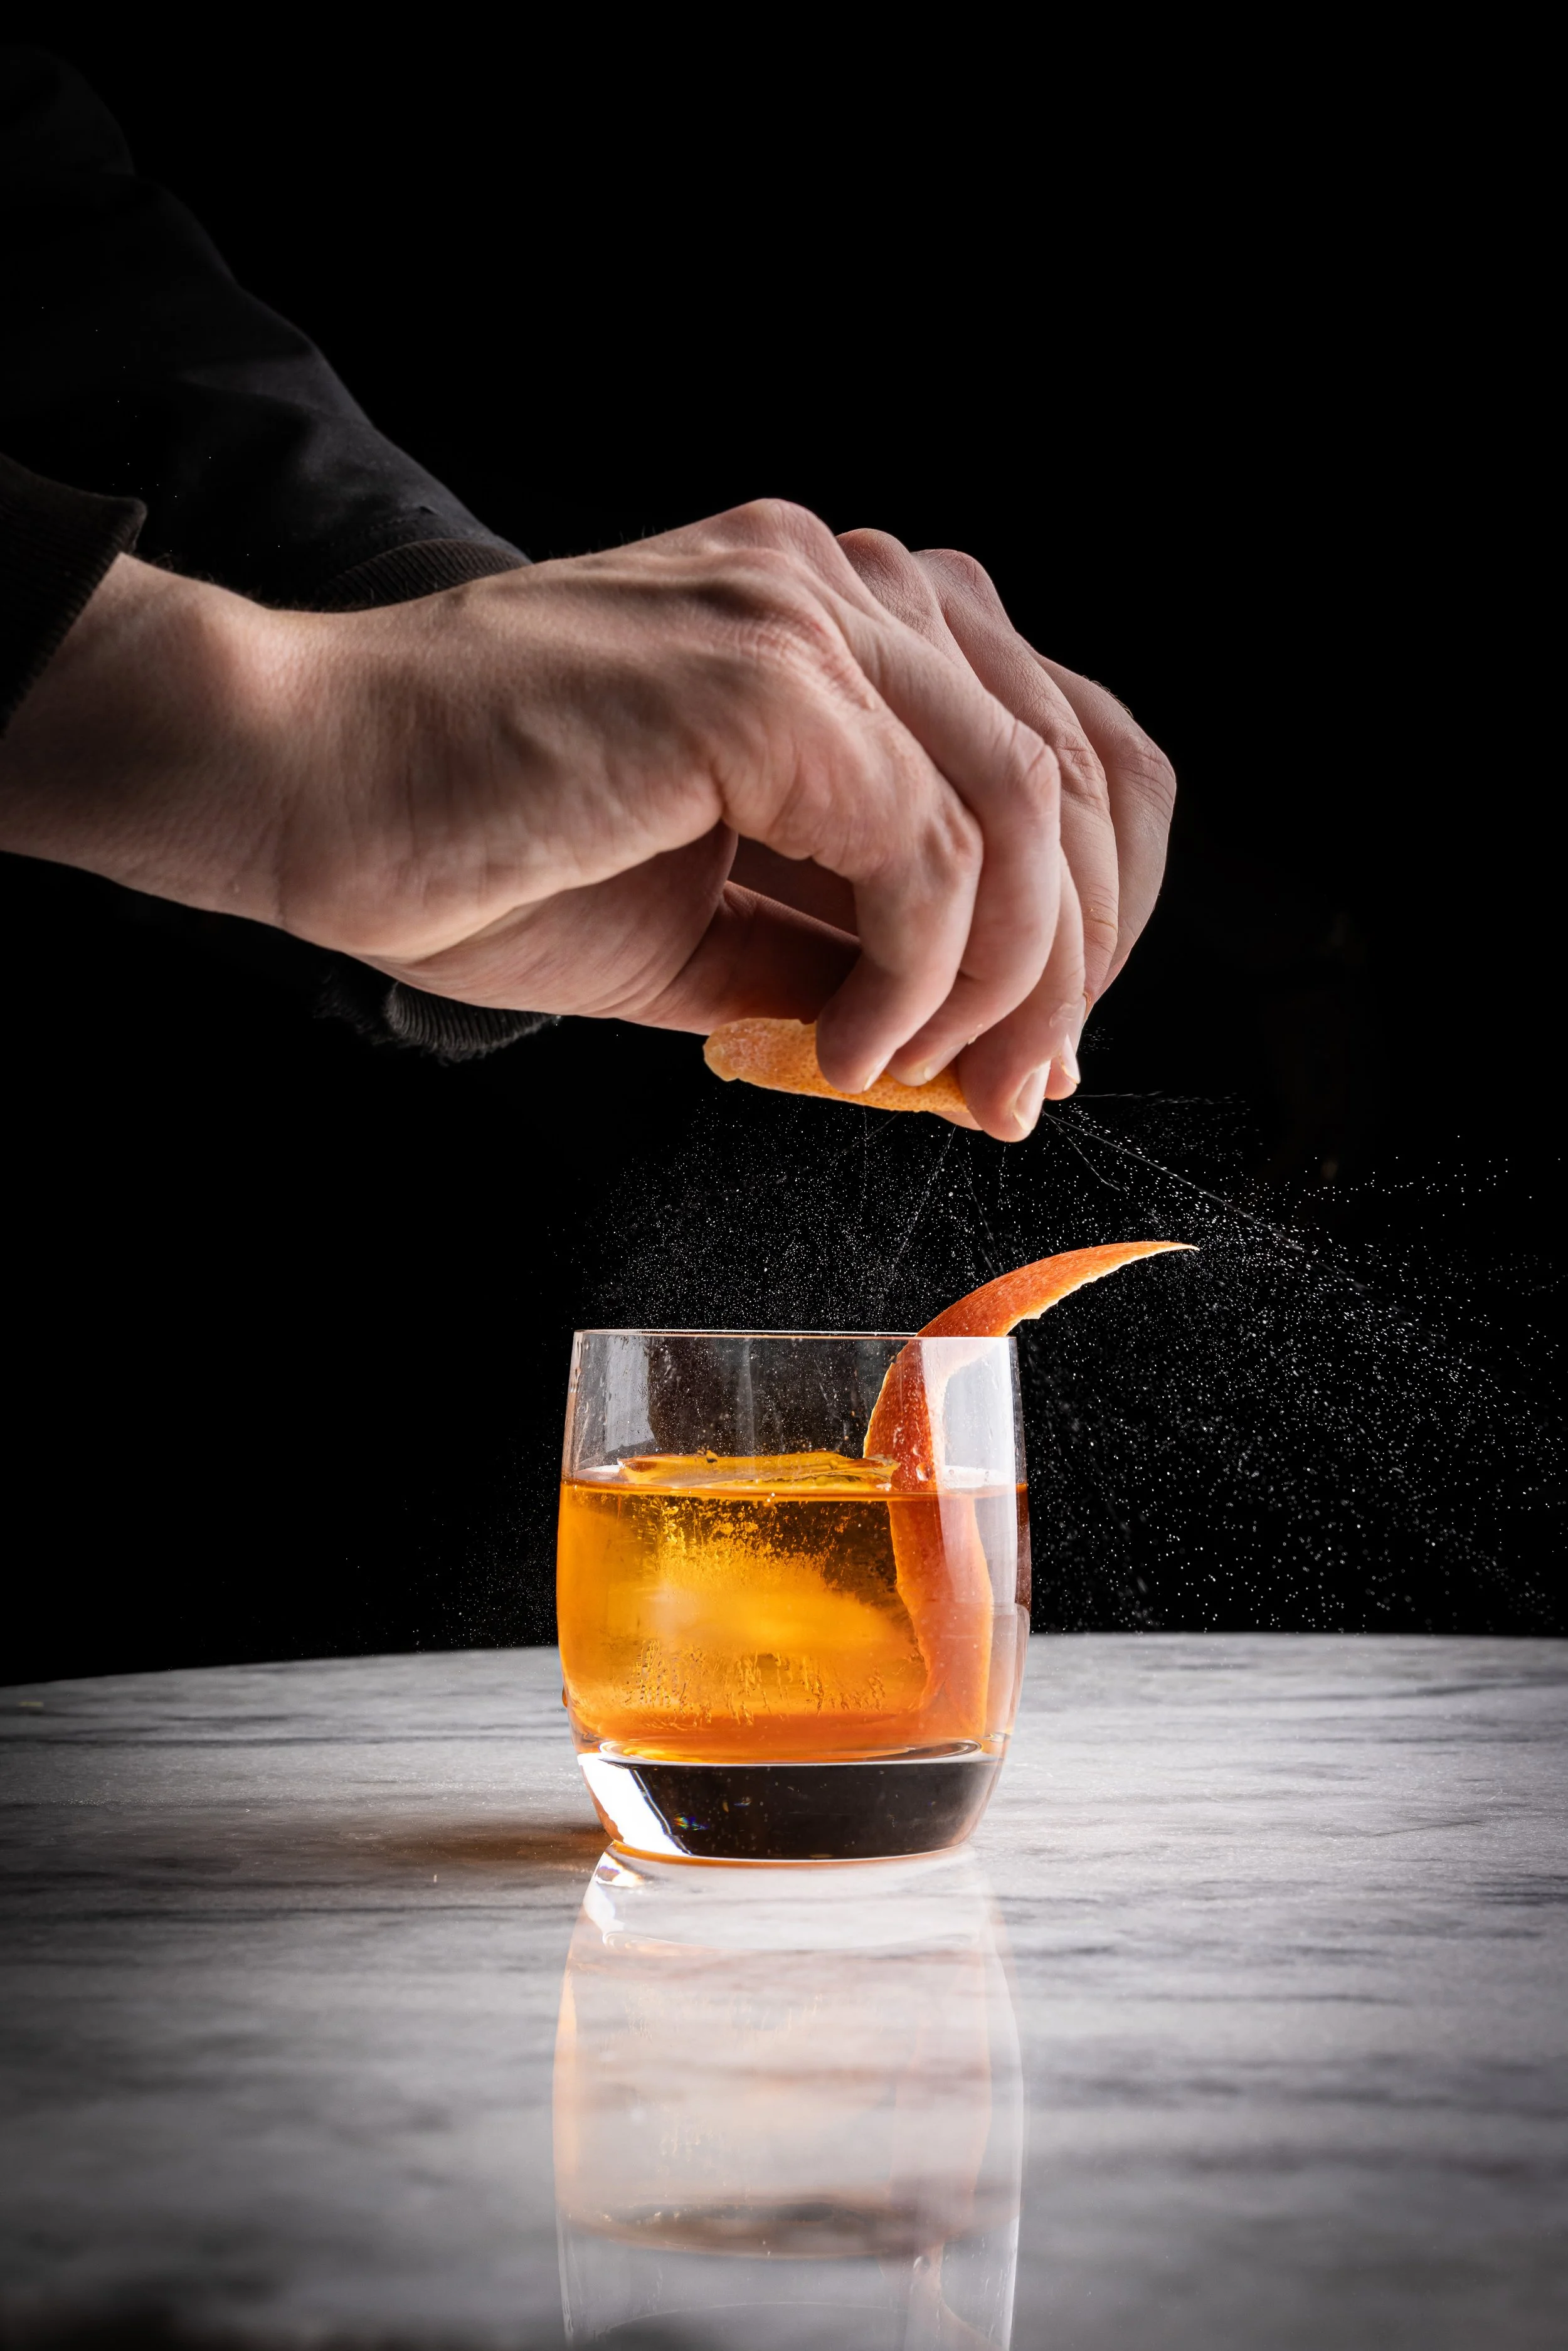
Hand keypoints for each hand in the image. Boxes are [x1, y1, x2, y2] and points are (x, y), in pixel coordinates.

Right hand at [0, 500, 1169, 1139]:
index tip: (1035, 1041)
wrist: (300, 784)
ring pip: (1025, 809)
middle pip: (1078, 769)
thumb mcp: (707, 925)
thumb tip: (975, 1041)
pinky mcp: (764, 678)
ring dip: (1005, 985)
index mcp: (835, 616)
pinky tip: (841, 1047)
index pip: (1060, 739)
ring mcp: (804, 610)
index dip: (1090, 906)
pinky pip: (930, 851)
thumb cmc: (473, 845)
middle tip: (1013, 1091)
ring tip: (928, 1079)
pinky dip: (915, 977)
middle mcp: (837, 583)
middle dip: (1071, 965)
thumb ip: (843, 953)